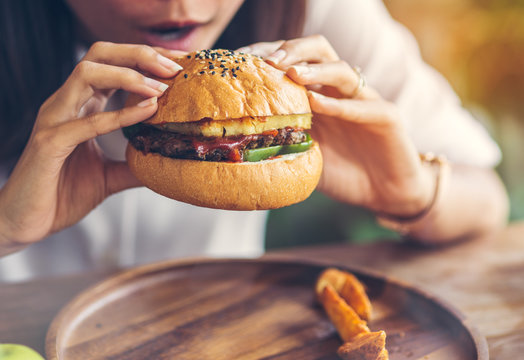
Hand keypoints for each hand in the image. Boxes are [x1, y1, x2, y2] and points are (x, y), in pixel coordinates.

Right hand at [0, 42, 183, 245]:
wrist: (27, 223)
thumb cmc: (63, 194)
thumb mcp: (110, 176)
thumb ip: (134, 165)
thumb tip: (165, 163)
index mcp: (80, 106)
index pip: (112, 65)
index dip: (145, 59)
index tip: (178, 65)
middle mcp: (67, 104)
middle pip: (100, 54)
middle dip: (139, 54)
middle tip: (174, 68)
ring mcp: (55, 119)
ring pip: (87, 73)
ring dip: (129, 74)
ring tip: (161, 86)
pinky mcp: (49, 143)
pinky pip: (86, 122)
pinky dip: (120, 114)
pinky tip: (148, 110)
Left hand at [241, 36, 433, 215]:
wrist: (384, 194)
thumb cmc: (343, 174)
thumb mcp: (305, 160)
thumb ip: (283, 147)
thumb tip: (241, 148)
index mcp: (319, 96)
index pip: (294, 62)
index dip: (270, 56)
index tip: (243, 62)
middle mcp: (340, 92)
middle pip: (319, 52)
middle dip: (293, 51)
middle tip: (269, 62)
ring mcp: (364, 101)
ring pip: (342, 71)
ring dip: (315, 70)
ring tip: (292, 73)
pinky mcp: (386, 116)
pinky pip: (363, 105)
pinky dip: (340, 104)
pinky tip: (318, 103)